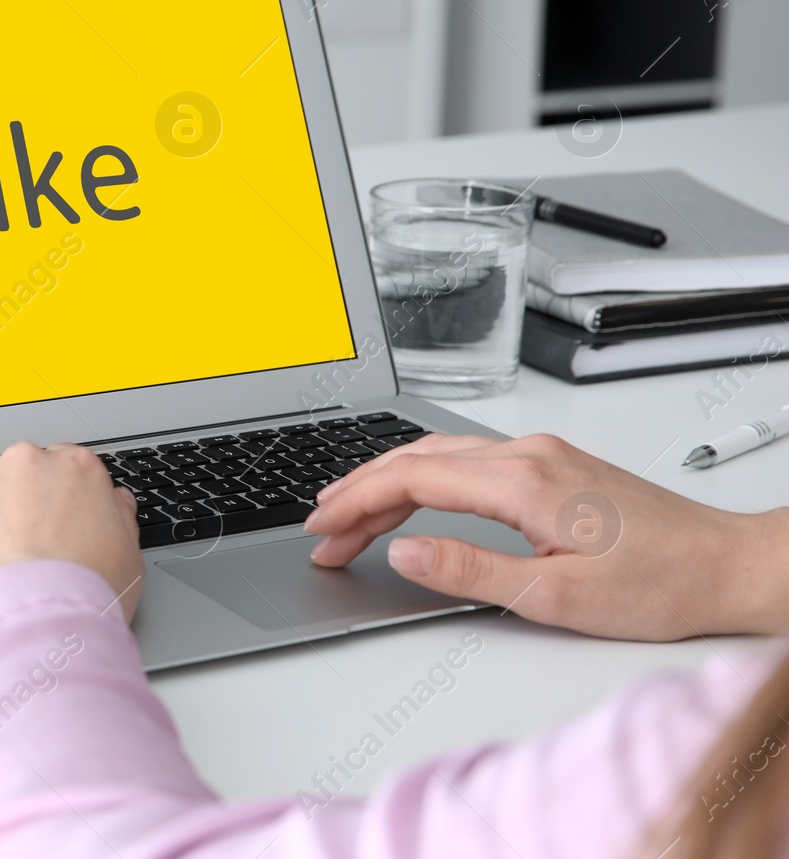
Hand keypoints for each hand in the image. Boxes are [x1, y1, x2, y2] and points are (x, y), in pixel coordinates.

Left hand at [0, 442, 143, 620]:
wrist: (36, 623)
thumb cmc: (85, 595)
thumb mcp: (128, 556)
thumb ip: (119, 517)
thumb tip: (115, 502)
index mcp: (77, 468)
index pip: (64, 465)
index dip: (59, 497)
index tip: (55, 521)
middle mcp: (29, 463)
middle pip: (21, 469)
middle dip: (21, 499)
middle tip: (26, 544)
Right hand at [305, 432, 788, 639]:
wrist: (729, 565)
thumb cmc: (660, 584)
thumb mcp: (557, 597)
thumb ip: (472, 570)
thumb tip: (404, 552)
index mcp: (523, 481)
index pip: (412, 478)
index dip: (356, 502)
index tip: (321, 531)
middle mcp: (528, 454)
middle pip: (415, 458)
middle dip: (357, 492)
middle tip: (320, 531)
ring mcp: (541, 453)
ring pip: (437, 453)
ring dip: (385, 480)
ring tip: (348, 514)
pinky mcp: (552, 463)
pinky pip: (465, 458)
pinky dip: (421, 476)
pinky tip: (409, 495)